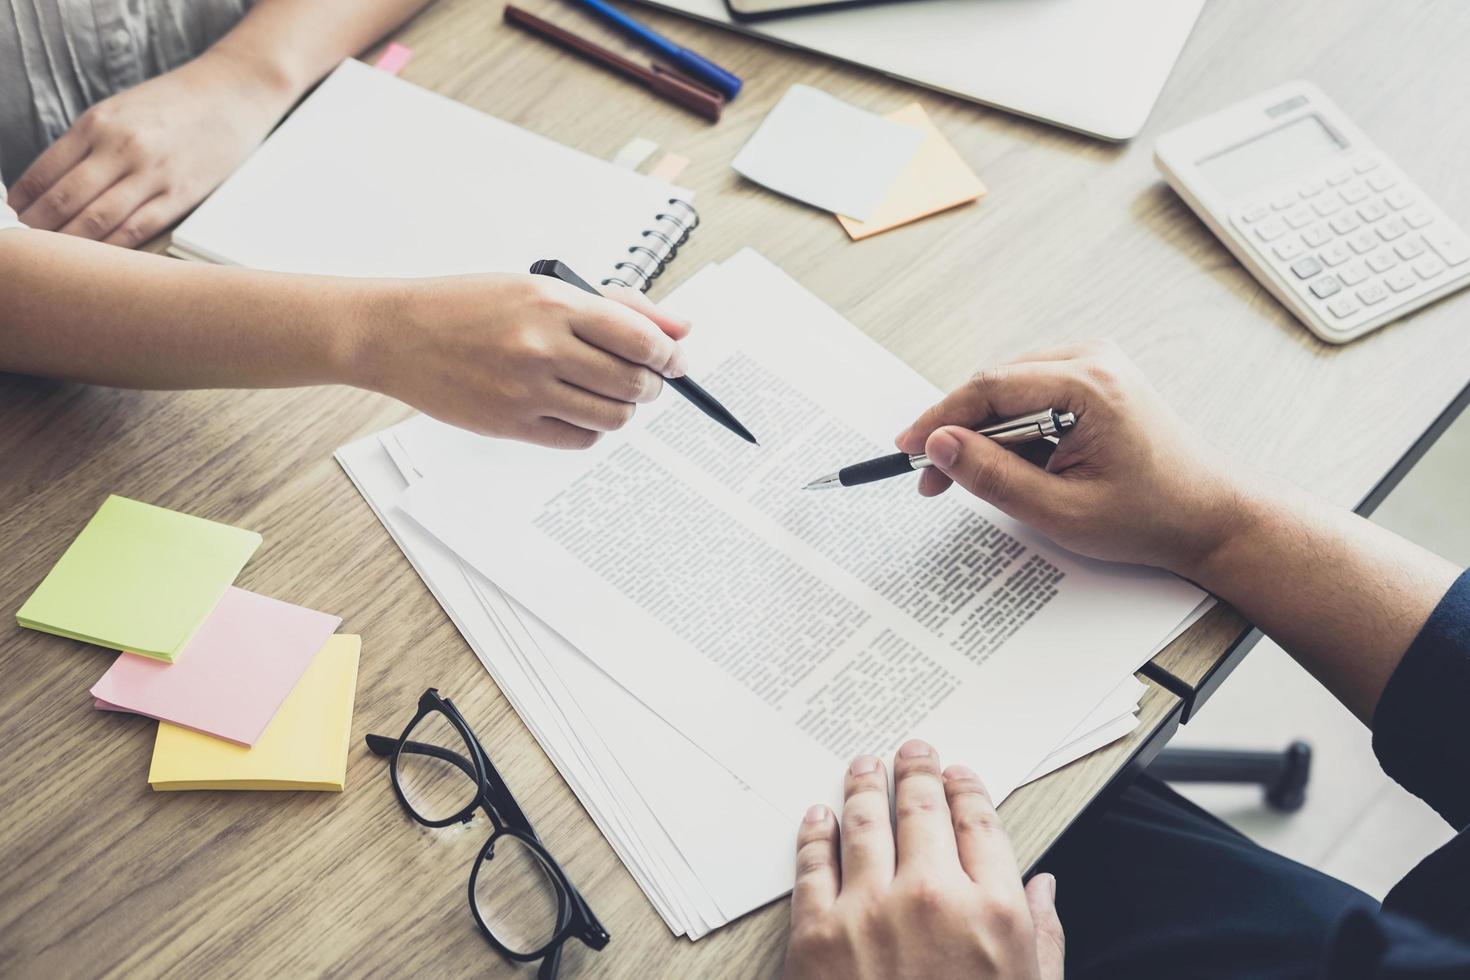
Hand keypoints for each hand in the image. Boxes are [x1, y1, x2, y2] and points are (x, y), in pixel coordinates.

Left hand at [7, 48, 295, 247]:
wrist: (232, 93)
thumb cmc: (174, 103)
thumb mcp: (120, 109)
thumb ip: (88, 142)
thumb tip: (53, 183)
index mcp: (98, 123)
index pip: (45, 171)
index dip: (24, 201)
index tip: (17, 216)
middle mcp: (121, 147)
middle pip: (65, 199)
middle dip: (40, 227)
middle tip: (31, 245)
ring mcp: (152, 172)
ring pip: (97, 219)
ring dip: (71, 242)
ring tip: (58, 258)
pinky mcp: (181, 194)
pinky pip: (137, 229)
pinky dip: (112, 247)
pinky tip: (100, 258)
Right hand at [356, 274, 689, 447]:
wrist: (398, 334)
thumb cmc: (468, 305)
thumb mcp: (540, 286)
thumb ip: (616, 306)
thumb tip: (679, 327)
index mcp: (553, 303)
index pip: (640, 337)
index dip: (669, 354)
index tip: (675, 360)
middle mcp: (542, 347)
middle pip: (632, 382)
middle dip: (650, 385)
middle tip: (645, 381)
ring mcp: (525, 390)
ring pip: (612, 416)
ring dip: (623, 409)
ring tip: (610, 395)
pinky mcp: (510, 425)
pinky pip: (578, 439)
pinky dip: (591, 428)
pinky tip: (578, 409)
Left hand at [783, 740, 1062, 979]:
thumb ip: (1042, 938)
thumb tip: (1043, 890)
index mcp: (993, 914)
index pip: (981, 824)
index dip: (968, 790)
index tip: (959, 775)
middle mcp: (932, 899)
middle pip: (923, 810)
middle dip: (917, 771)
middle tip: (913, 750)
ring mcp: (868, 912)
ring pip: (865, 822)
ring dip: (864, 785)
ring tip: (863, 765)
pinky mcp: (815, 934)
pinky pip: (812, 864)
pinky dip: (815, 832)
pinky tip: (817, 817)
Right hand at [895, 341, 1248, 577]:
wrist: (1208, 516)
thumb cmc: (1150, 515)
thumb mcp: (1060, 510)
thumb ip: (994, 476)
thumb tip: (940, 445)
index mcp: (1089, 385)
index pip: (989, 387)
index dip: (940, 418)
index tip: (907, 447)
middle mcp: (1092, 360)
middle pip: (996, 385)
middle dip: (959, 432)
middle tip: (932, 478)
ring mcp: (1095, 365)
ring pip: (1009, 392)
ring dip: (985, 434)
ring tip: (973, 480)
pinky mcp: (1094, 381)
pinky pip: (1031, 397)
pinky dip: (1011, 431)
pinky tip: (1014, 467)